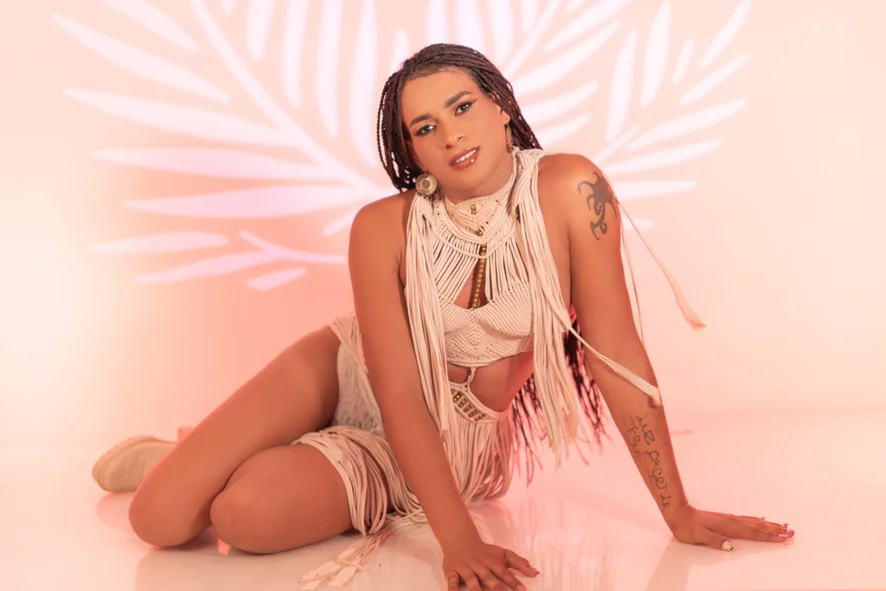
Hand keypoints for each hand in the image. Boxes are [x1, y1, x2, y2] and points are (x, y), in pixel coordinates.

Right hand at [442, 540, 538, 590]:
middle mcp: (480, 566)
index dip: (513, 582)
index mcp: (492, 562)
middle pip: (489, 579)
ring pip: (471, 580)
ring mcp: (466, 569)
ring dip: (475, 589)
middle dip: (497, 588)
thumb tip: (536, 572)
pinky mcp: (452, 571)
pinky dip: (452, 588)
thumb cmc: (485, 551)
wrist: (460, 541)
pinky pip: (452, 581)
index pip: (504, 573)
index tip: (523, 590)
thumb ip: (519, 563)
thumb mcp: (503, 554)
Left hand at [667, 504, 794, 550]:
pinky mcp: (726, 518)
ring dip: (769, 525)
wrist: (679, 514)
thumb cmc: (688, 528)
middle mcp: (731, 521)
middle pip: (758, 527)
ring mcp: (729, 518)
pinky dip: (756, 520)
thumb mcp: (698, 536)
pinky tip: (761, 519)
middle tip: (792, 532)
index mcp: (728, 527)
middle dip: (776, 530)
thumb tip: (731, 547)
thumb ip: (714, 540)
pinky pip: (746, 519)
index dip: (769, 536)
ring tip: (783, 525)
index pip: (753, 533)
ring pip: (754, 522)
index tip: (784, 538)